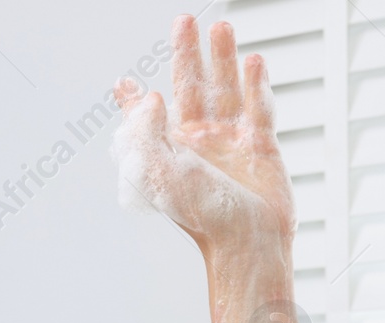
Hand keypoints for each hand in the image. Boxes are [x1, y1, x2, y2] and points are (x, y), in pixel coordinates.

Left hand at [112, 15, 295, 253]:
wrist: (245, 239)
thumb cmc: (200, 214)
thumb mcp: (158, 170)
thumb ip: (147, 130)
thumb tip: (151, 96)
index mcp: (168, 151)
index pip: (148, 119)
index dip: (135, 101)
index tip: (123, 83)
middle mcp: (197, 144)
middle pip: (191, 88)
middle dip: (186, 55)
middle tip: (182, 22)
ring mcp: (230, 142)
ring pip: (225, 90)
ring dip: (221, 59)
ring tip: (219, 30)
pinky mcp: (261, 147)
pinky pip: (257, 109)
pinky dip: (255, 85)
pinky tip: (253, 62)